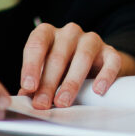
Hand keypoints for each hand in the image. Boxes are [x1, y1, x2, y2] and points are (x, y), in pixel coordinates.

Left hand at [18, 22, 134, 109]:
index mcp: (48, 33)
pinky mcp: (110, 52)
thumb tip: (24, 97)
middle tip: (42, 103)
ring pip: (82, 57)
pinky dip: (105, 76)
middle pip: (57, 56)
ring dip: (71, 82)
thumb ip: (35, 82)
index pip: (36, 44)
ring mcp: (91, 40)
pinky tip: (97, 90)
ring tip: (63, 101)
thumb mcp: (46, 71)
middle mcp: (68, 33)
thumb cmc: (63, 67)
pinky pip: (110, 62)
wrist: (95, 63)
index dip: (31, 66)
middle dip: (48, 83)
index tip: (28, 86)